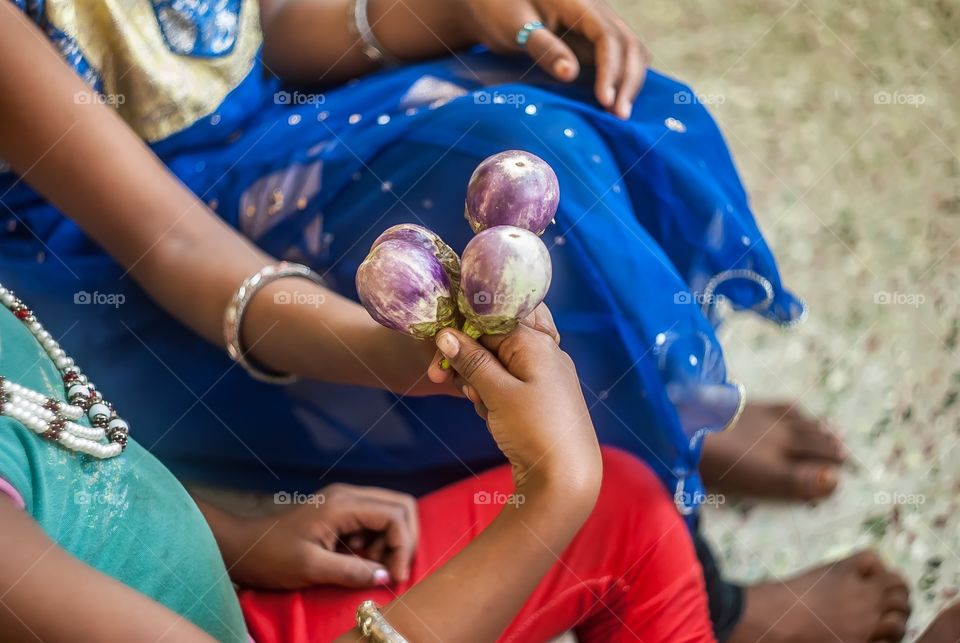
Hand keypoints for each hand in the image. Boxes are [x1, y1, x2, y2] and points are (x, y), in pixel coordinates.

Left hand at [228, 484, 418, 589]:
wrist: (243, 546)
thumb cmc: (272, 556)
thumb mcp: (311, 567)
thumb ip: (351, 570)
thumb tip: (384, 576)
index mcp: (343, 504)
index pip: (395, 515)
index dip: (402, 547)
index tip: (393, 577)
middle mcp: (349, 495)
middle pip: (401, 506)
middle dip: (404, 540)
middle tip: (390, 569)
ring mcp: (345, 501)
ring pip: (390, 512)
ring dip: (390, 542)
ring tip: (369, 566)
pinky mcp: (341, 512)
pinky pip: (374, 520)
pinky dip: (377, 541)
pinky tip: (360, 559)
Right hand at [434, 318, 600, 498]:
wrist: (567, 478)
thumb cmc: (534, 430)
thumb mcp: (498, 393)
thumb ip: (472, 361)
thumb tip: (446, 334)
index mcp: (535, 342)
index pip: (488, 321)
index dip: (459, 337)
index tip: (438, 363)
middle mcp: (544, 352)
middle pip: (492, 343)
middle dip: (468, 362)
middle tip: (446, 382)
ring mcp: (544, 375)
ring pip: (497, 366)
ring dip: (480, 383)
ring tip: (482, 406)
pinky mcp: (541, 397)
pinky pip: (509, 385)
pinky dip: (494, 396)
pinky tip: (492, 415)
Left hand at [462, 0, 647, 117]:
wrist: (494, 4)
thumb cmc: (501, 11)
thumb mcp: (516, 27)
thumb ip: (544, 48)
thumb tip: (571, 74)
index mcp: (579, 4)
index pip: (608, 37)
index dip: (611, 70)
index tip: (605, 100)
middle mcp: (596, 12)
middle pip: (629, 45)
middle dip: (628, 81)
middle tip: (619, 116)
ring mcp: (597, 26)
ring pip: (630, 52)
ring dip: (629, 82)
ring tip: (618, 114)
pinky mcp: (592, 41)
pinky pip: (617, 58)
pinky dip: (620, 80)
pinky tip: (612, 103)